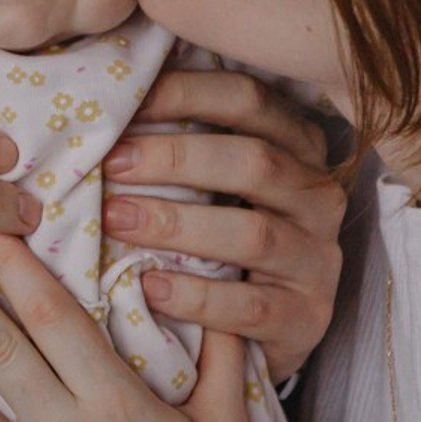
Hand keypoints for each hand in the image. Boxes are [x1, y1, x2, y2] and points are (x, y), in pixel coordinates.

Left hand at [100, 69, 344, 380]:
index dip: (184, 93)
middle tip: (110, 164)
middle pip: (253, 161)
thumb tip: (101, 95)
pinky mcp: (307, 317)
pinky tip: (150, 286)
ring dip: (176, 224)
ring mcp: (318, 258)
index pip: (247, 98)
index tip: (122, 104)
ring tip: (115, 219)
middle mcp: (317, 194)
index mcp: (295, 142)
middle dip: (174, 158)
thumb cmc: (212, 228)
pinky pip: (251, 306)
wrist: (252, 327)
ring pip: (254, 234)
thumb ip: (175, 134)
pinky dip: (196, 297)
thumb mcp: (206, 175)